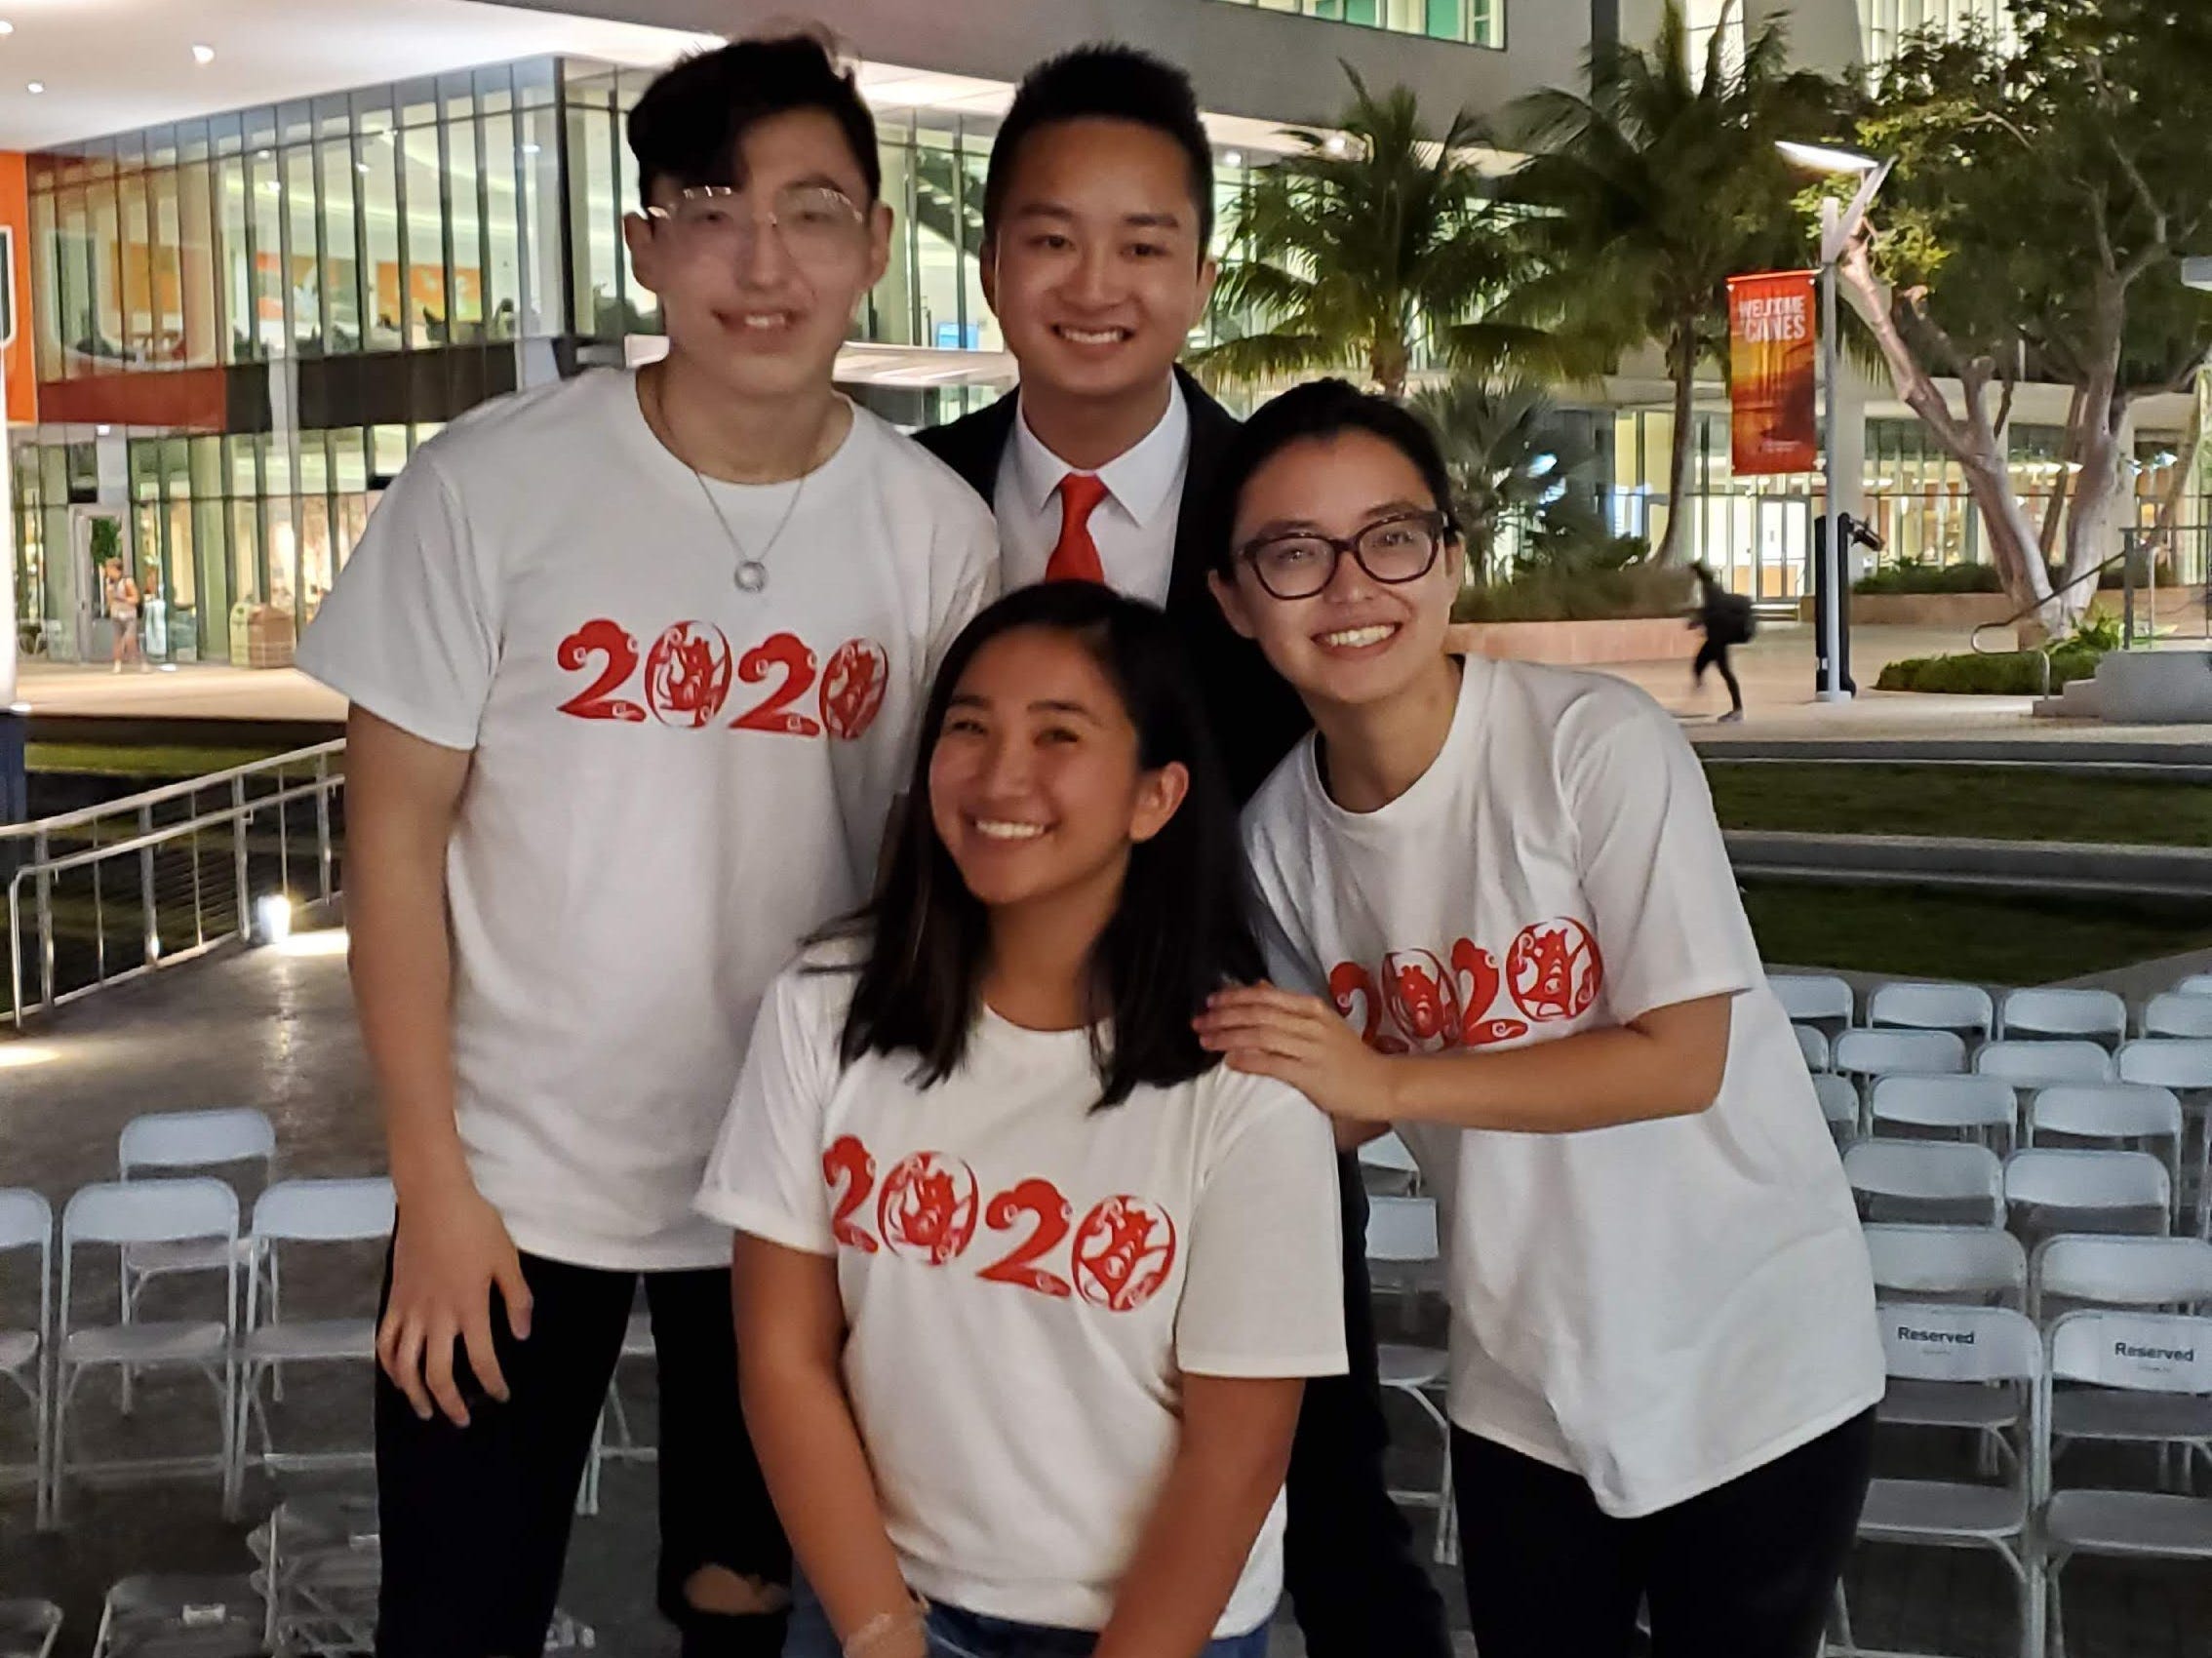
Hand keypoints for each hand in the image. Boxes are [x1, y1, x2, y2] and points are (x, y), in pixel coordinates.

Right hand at [377, 1178, 532, 1426]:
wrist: (434, 1200)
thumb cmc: (476, 1226)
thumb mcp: (507, 1259)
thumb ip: (517, 1299)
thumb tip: (522, 1336)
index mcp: (470, 1308)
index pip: (482, 1361)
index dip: (493, 1384)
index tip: (501, 1396)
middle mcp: (438, 1317)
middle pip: (439, 1375)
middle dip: (452, 1403)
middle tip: (463, 1419)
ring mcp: (411, 1311)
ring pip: (406, 1366)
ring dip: (415, 1394)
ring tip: (426, 1411)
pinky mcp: (394, 1301)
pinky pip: (385, 1342)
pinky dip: (389, 1366)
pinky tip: (398, 1378)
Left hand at [1194, 985, 1397, 1122]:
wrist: (1383, 1083)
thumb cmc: (1351, 1057)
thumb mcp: (1321, 1022)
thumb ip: (1289, 1007)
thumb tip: (1259, 987)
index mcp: (1313, 1008)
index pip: (1266, 996)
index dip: (1234, 997)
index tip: (1211, 1000)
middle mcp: (1311, 1024)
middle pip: (1259, 1013)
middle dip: (1224, 1016)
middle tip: (1199, 1021)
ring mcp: (1311, 1049)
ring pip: (1261, 1035)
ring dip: (1228, 1037)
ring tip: (1206, 1040)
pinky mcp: (1311, 1075)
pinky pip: (1273, 1064)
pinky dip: (1248, 1060)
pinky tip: (1230, 1061)